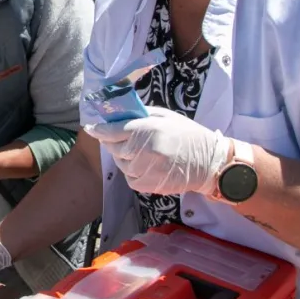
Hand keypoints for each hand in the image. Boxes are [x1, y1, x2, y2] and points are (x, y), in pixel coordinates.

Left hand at [84, 106, 230, 195]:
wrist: (209, 164)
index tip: (91, 127)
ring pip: (120, 163)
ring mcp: (144, 170)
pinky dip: (133, 171)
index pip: (113, 130)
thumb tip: (119, 113)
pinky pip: (129, 177)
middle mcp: (142, 150)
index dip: (99, 129)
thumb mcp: (166, 116)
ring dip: (125, 157)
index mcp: (147, 130)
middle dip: (114, 142)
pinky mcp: (146, 185)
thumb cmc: (188, 135)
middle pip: (114, 147)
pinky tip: (147, 165)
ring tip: (143, 152)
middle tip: (126, 138)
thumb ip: (141, 114)